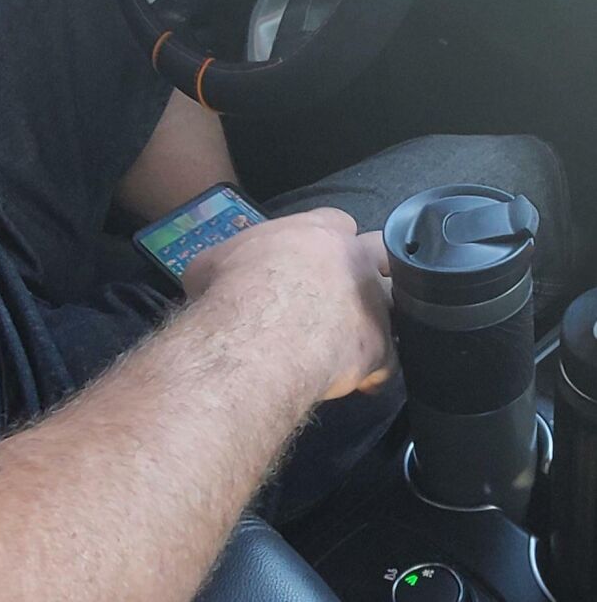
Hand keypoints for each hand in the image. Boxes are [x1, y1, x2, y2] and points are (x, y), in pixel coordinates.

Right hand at [183, 208, 397, 402]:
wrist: (259, 336)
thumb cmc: (233, 290)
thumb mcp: (210, 264)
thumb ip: (226, 263)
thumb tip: (213, 276)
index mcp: (319, 230)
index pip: (336, 222)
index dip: (327, 241)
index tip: (312, 260)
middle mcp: (355, 259)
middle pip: (381, 252)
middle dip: (371, 268)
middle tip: (347, 293)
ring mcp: (373, 303)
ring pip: (394, 304)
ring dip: (378, 319)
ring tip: (356, 337)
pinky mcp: (380, 348)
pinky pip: (388, 362)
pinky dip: (375, 373)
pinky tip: (359, 383)